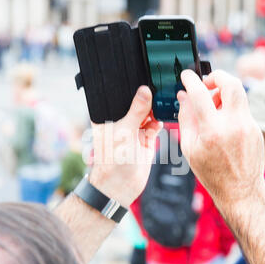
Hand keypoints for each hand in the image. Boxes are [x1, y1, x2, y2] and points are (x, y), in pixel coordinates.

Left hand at [89, 86, 162, 207]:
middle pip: (134, 103)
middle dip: (144, 98)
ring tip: (157, 107)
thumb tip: (145, 91)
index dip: (128, 88)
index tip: (141, 78)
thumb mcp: (124, 131)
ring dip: (153, 109)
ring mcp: (133, 129)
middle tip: (154, 90)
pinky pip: (154, 124)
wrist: (121, 185)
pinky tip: (158, 121)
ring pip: (147, 112)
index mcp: (106, 116)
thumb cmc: (113, 160)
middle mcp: (120, 121)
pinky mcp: (145, 138)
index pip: (117, 97)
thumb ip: (136, 111)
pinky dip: (158, 121)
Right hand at [177, 70, 264, 206]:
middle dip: (216, 76)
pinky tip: (221, 123)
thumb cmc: (212, 173)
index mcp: (213, 131)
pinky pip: (241, 108)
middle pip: (231, 82)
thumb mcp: (190, 148)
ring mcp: (248, 125)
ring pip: (238, 93)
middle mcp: (234, 125)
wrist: (239, 190)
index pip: (200, 94)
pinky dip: (229, 108)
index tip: (186, 76)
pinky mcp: (255, 128)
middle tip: (206, 84)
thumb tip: (183, 97)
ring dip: (223, 92)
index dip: (191, 80)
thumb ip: (185, 119)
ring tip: (212, 107)